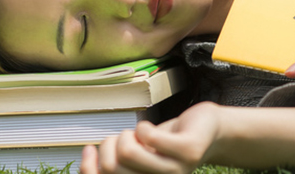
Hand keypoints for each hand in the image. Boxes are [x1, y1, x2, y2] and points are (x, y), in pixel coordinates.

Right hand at [79, 102, 220, 173]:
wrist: (207, 130)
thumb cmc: (164, 142)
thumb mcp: (136, 153)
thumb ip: (116, 161)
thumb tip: (87, 155)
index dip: (88, 168)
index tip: (89, 150)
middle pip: (111, 166)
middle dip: (108, 145)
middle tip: (123, 137)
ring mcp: (175, 172)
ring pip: (127, 151)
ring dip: (127, 134)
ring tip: (139, 134)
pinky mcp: (187, 151)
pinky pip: (148, 135)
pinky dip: (143, 126)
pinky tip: (151, 129)